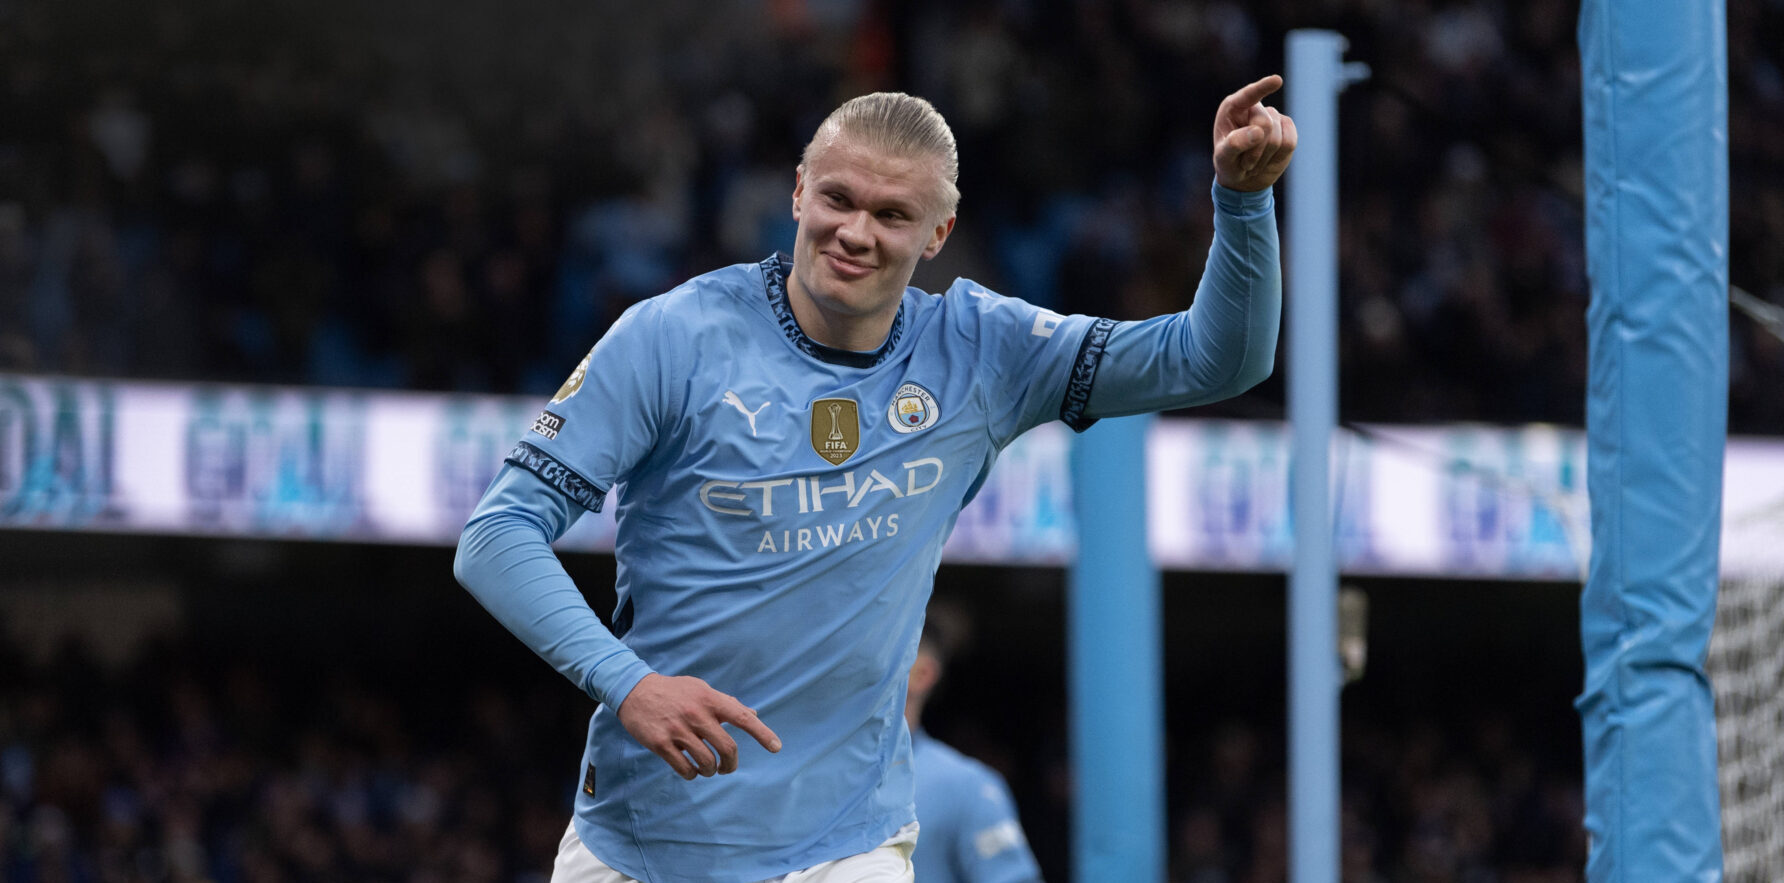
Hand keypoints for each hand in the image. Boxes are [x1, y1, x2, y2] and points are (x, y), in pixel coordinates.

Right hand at [616, 673, 781, 779]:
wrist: (634, 690)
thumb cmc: (674, 691)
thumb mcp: (700, 689)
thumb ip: (726, 703)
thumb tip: (752, 714)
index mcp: (709, 699)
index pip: (741, 716)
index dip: (761, 733)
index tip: (776, 747)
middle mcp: (696, 715)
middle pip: (727, 748)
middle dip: (731, 764)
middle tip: (727, 767)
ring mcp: (677, 730)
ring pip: (707, 763)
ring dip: (710, 771)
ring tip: (707, 768)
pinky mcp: (660, 744)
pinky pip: (684, 769)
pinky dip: (692, 775)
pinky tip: (690, 770)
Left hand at [1212, 74, 1296, 191]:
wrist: (1244, 177)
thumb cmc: (1228, 163)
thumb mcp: (1223, 158)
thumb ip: (1235, 144)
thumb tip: (1258, 131)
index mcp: (1234, 107)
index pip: (1249, 95)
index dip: (1263, 87)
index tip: (1277, 80)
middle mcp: (1255, 108)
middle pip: (1265, 125)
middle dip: (1255, 150)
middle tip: (1245, 163)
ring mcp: (1274, 117)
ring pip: (1278, 137)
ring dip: (1264, 157)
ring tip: (1253, 162)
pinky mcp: (1288, 129)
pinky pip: (1290, 142)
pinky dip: (1278, 157)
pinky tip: (1268, 159)